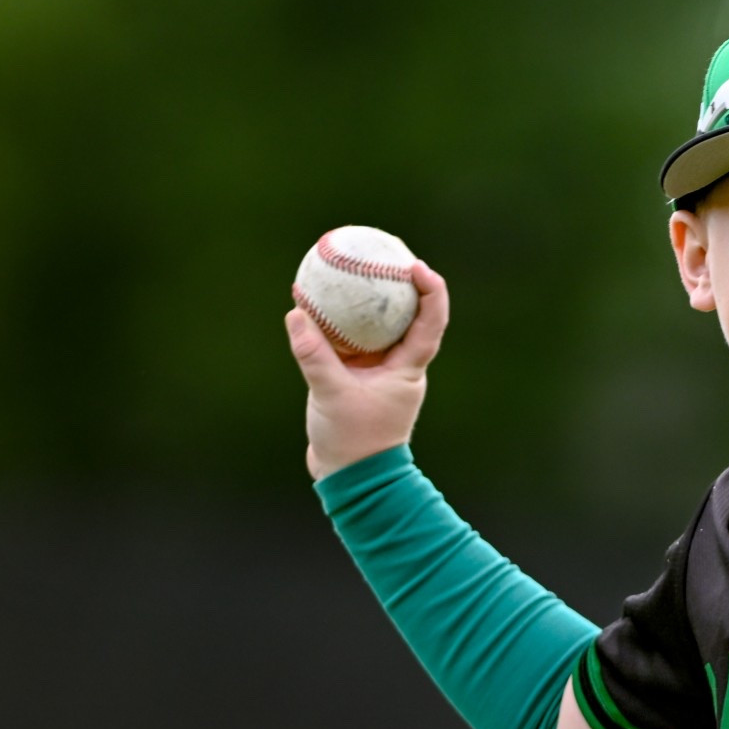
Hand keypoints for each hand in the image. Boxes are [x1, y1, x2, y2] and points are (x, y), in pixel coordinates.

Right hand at [288, 261, 449, 479]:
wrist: (350, 478)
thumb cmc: (353, 442)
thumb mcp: (331, 395)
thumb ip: (315, 356)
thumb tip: (297, 314)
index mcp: (410, 369)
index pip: (431, 321)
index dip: (431, 289)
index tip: (413, 264)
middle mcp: (400, 366)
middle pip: (408, 314)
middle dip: (399, 281)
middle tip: (382, 249)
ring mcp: (379, 372)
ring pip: (377, 326)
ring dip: (366, 299)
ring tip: (349, 265)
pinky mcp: (356, 378)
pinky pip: (349, 339)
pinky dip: (336, 321)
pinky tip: (312, 302)